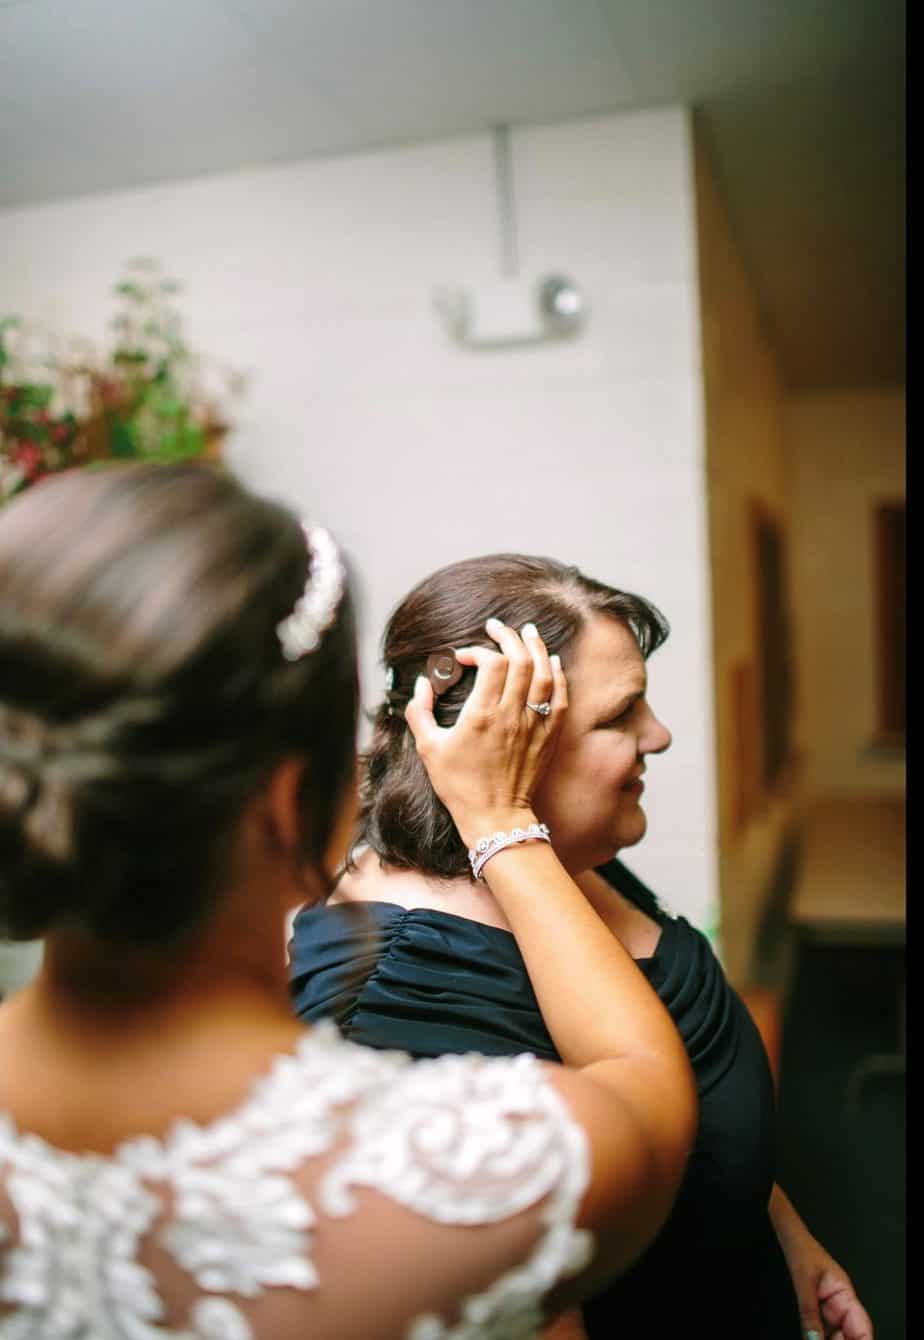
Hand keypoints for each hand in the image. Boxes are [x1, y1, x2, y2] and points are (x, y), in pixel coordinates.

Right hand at [404, 619, 566, 848]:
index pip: (491, 664)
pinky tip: (551, 661)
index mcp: (481, 716)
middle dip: (510, 637)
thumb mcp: (428, 748)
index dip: (478, 651)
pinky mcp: (548, 736)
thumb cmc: (459, 786)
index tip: (464, 657)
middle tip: (498, 628)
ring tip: (528, 632)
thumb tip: (421, 683)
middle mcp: (511, 716)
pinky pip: (560, 697)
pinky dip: (558, 675)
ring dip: (537, 648)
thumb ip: (419, 711)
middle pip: (521, 660)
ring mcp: (534, 725)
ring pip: (544, 673)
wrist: (495, 818)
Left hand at [771, 1187, 872, 1339]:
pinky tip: (812, 1339)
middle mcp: (840, 1304)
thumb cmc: (801, 1248)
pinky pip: (822, 1331)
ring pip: (836, 1335)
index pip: (862, 1327)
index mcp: (845, 1294)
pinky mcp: (817, 1310)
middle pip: (850, 1335)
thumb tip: (814, 1339)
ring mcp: (828, 1308)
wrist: (788, 1236)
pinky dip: (818, 1338)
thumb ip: (809, 1312)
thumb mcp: (803, 1280)